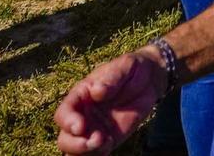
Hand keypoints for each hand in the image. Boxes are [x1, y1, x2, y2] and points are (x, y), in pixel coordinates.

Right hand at [54, 49, 168, 152]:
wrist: (149, 80)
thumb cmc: (132, 69)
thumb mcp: (124, 66)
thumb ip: (112, 78)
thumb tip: (96, 92)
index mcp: (81, 95)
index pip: (63, 113)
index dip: (68, 122)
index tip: (81, 126)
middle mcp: (83, 115)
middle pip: (65, 138)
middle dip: (75, 145)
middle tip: (96, 140)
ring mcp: (95, 129)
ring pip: (76, 151)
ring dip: (86, 154)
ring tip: (107, 143)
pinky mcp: (109, 140)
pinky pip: (96, 154)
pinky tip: (109, 149)